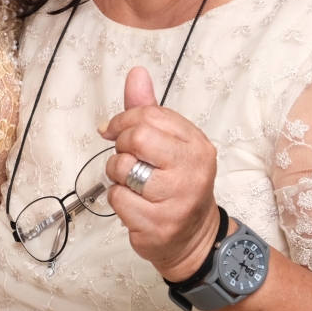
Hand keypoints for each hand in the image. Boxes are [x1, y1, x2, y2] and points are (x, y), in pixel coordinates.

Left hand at [99, 67, 221, 281]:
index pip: (148, 116)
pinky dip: (119, 200)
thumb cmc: (177, 183)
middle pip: (137, 138)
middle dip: (121, 147)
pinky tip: (136, 206)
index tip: (115, 131)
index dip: (123, 121)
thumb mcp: (169, 142)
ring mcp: (177, 200)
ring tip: (135, 185)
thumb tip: (136, 73)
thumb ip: (149, 109)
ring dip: (117, 175)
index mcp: (196, 144)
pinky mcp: (158, 225)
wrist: (195, 237)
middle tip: (129, 159)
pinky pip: (117, 198)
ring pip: (121, 169)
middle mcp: (192, 170)